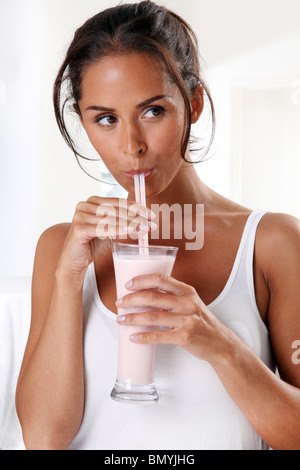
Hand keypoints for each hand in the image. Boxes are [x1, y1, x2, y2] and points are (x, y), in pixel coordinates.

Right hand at [56, 196, 155, 278]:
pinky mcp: (79, 229)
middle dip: (136, 216)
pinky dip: (118, 230)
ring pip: (111, 219)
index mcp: (93, 201)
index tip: (151, 215)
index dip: (136, 207)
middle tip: (151, 223)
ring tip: (145, 229)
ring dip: (130, 224)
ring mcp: (80, 216)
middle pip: (116, 209)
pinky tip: (130, 231)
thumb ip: (122, 220)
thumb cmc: (92, 244)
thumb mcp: (110, 228)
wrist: (75, 261)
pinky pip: (103, 229)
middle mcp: (85, 205)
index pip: (118, 201)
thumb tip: (145, 217)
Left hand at [116, 273, 234, 363]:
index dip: (142, 280)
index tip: (128, 284)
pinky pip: (159, 336)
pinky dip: (144, 336)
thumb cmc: (201, 322)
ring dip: (133, 318)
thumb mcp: (190, 302)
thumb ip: (172, 296)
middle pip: (153, 297)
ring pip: (153, 316)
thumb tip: (143, 295)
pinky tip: (134, 336)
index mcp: (186, 291)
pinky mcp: (185, 337)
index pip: (161, 279)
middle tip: (119, 303)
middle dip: (132, 299)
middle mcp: (187, 303)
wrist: (220, 343)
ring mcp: (186, 320)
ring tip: (121, 319)